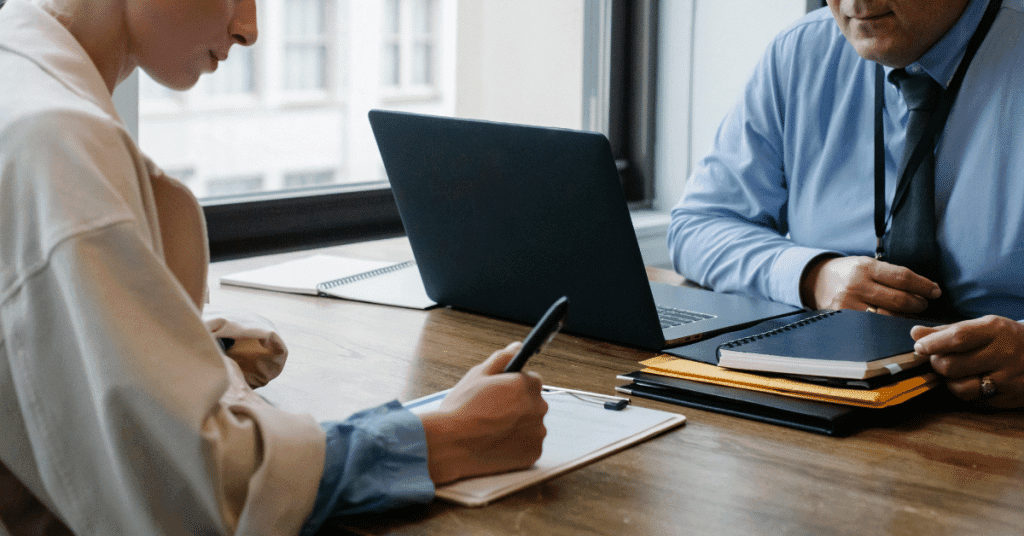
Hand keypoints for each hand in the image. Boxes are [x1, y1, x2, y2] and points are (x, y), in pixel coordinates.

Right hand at [419, 342, 547, 483]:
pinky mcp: (533, 453)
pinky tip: (497, 444)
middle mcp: (539, 406)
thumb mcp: (477, 375)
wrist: (450, 445)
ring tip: (493, 430)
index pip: (531, 381)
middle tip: (493, 414)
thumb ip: (501, 359)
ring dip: (519, 426)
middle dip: (518, 406)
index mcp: (527, 384)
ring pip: (532, 425)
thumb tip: (517, 347)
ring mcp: (538, 432)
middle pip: (533, 403)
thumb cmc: (461, 408)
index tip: (499, 396)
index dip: (513, 387)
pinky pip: (529, 445)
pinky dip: (518, 446)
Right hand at [800, 255, 940, 314]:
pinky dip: (888, 325)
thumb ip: (889, 274)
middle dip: (918, 303)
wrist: (815, 280)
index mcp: (865, 267)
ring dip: (906, 317)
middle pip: (899, 299)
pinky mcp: (844, 318)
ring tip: (911, 314)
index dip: (924, 286)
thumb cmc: (848, 272)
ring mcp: (849, 304)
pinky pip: (873, 326)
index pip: (903, 277)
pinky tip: (895, 323)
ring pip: (888, 316)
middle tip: (923, 304)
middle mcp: (857, 285)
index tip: (935, 291)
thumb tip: (922, 288)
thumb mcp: (866, 264)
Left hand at [912, 316, 1023, 408]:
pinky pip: (974, 401)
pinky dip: (966, 393)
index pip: (957, 338)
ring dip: (950, 381)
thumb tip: (915, 333)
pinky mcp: (1009, 399)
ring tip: (956, 372)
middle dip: (937, 364)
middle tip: (939, 360)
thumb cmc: (1006, 339)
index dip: (932, 344)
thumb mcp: (982, 327)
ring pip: (960, 388)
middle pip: (952, 366)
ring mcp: (1008, 379)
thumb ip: (947, 331)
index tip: (920, 347)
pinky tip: (973, 382)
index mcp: (995, 330)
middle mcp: (1003, 354)